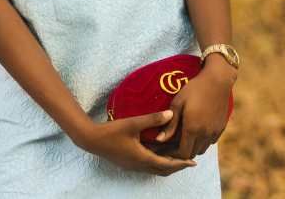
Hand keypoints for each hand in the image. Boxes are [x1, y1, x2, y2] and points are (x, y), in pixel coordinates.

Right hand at [75, 110, 196, 175]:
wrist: (90, 139)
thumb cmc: (111, 131)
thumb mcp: (132, 123)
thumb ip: (152, 119)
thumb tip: (171, 114)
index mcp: (143, 157)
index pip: (167, 164)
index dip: (181, 163)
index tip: (193, 162)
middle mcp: (139, 165)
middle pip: (163, 170)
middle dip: (176, 167)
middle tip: (187, 161)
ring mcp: (132, 165)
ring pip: (155, 169)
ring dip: (166, 165)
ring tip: (175, 157)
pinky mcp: (127, 163)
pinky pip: (147, 166)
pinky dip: (156, 162)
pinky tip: (157, 153)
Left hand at [154, 61, 233, 159]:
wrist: (217, 81)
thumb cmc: (193, 90)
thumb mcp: (177, 104)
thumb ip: (169, 125)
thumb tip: (160, 140)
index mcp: (193, 129)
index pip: (183, 153)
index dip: (172, 154)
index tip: (164, 149)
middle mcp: (206, 134)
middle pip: (192, 154)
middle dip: (181, 152)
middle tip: (171, 145)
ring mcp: (215, 132)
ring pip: (202, 149)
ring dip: (192, 147)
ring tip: (182, 138)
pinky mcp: (221, 128)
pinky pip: (210, 142)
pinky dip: (202, 141)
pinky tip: (195, 131)